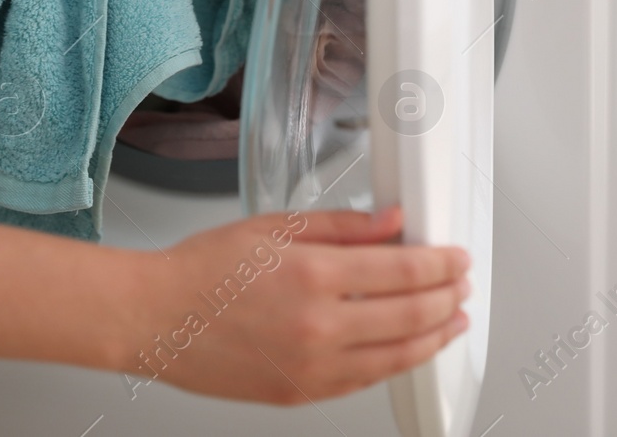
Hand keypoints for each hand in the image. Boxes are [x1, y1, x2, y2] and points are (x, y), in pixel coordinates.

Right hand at [123, 207, 469, 403]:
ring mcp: (313, 366)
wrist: (155, 318)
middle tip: (461, 285)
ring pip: (398, 355)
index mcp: (314, 275)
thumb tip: (391, 221)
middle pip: (412, 315)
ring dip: (435, 336)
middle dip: (448, 298)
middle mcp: (320, 326)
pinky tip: (407, 349)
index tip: (456, 257)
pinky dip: (397, 363)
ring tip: (451, 321)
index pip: (404, 270)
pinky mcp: (302, 393)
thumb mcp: (276, 228)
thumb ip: (343, 227)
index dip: (441, 263)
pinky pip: (366, 380)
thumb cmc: (202, 271)